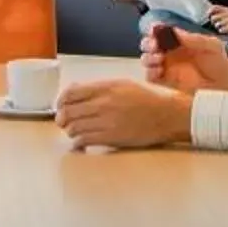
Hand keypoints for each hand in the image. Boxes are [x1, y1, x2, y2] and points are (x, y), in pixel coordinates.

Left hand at [56, 77, 195, 148]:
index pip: (70, 93)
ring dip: (70, 130)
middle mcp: (104, 103)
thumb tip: (73, 91)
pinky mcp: (111, 138)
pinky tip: (82, 142)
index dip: (60, 101)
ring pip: (73, 127)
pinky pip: (84, 140)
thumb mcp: (122, 84)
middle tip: (64, 122)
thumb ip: (98, 87)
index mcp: (106, 87)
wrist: (167, 115)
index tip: (60, 106)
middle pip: (68, 112)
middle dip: (62, 118)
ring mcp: (107, 121)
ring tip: (75, 132)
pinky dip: (78, 142)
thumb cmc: (146, 99)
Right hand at [140, 22, 227, 91]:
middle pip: (148, 45)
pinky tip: (159, 70)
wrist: (225, 83)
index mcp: (177, 41)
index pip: (159, 32)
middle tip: (155, 46)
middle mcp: (169, 53)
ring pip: (146, 60)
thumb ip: (193, 39)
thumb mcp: (210, 45)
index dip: (153, 30)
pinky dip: (150, 72)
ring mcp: (166, 67)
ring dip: (148, 58)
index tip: (154, 30)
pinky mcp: (166, 82)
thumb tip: (174, 31)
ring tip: (158, 59)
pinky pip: (151, 77)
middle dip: (148, 44)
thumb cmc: (219, 61)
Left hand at [207, 3, 227, 34]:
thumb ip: (220, 12)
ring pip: (217, 24)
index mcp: (226, 9)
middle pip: (214, 17)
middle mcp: (227, 14)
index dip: (209, 12)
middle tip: (217, 24)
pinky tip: (225, 30)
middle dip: (214, 22)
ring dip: (218, 27)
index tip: (208, 16)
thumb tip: (209, 14)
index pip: (214, 8)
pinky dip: (222, 31)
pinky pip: (221, 30)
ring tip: (222, 27)